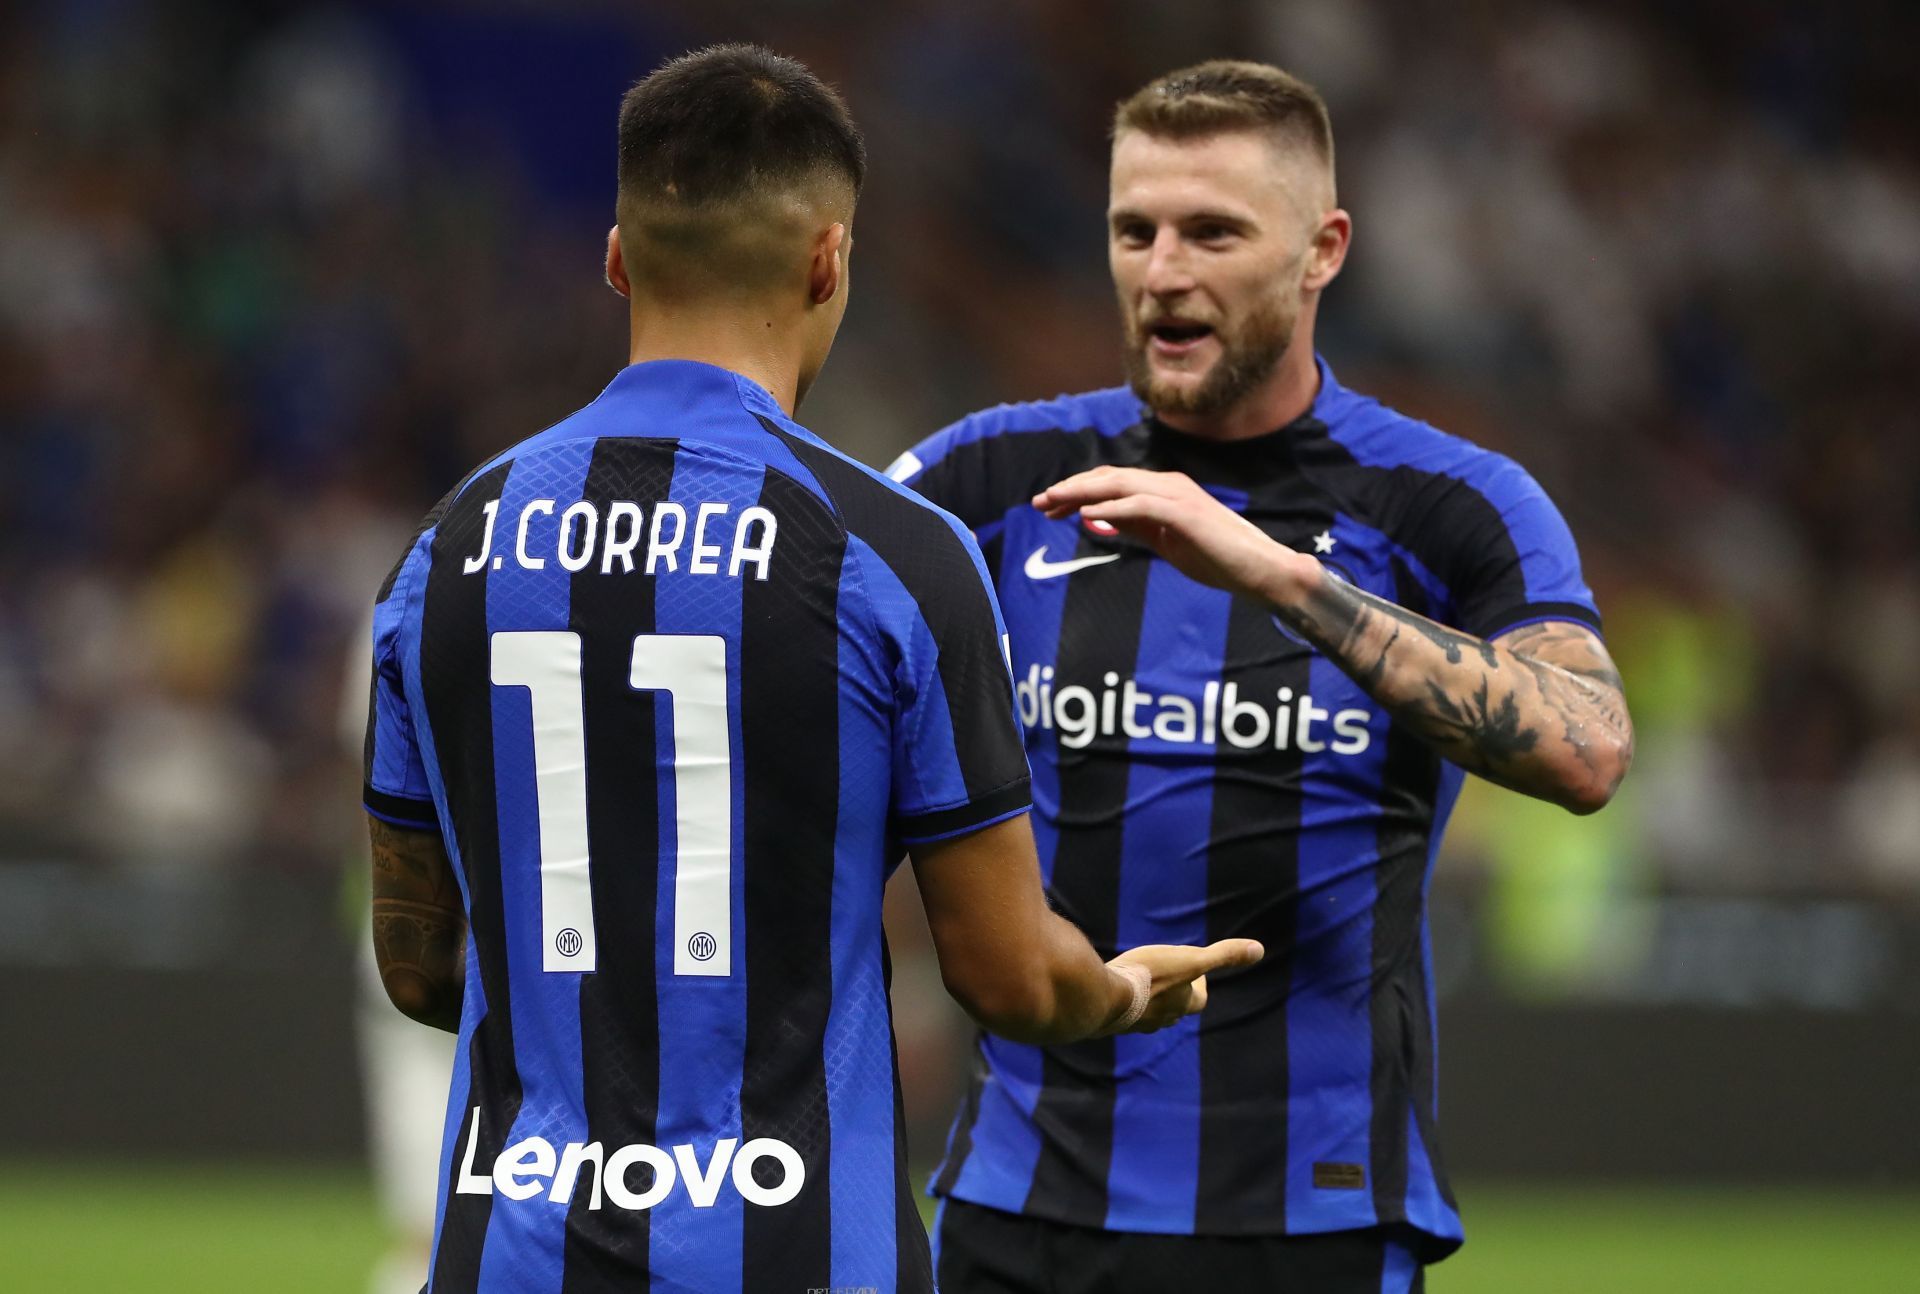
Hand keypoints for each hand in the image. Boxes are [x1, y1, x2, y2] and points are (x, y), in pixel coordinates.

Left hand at [1033, 467, 1317, 604]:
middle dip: (1071, 488)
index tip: (1049, 506)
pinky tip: (1085, 516)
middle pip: (1109, 478)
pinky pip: (1140, 505)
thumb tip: (1096, 521)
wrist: (1260, 570)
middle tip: (1039, 503)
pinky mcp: (1185, 513)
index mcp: (1165, 490)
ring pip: (1120, 485)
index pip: (1112, 484)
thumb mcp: (1165, 541)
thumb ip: (1134, 528)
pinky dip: (1110, 509)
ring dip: (1082, 492)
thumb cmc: (1217, 558)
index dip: (1077, 491)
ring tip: (1053, 503)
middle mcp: (1169, 485)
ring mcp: (1178, 496)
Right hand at [1103, 938, 1264, 1033]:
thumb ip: (1223, 955)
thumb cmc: (1149, 977)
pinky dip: (1125, 1002)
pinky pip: (1124, 1012)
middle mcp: (1162, 1019)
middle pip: (1175, 1010)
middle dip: (1174, 994)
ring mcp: (1136, 1023)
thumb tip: (1259, 949)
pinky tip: (1114, 989)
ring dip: (1149, 1001)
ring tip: (1141, 984)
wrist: (1105, 997)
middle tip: (1167, 975)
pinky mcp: (1113, 1021)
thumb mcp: (1190, 960)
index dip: (1199, 986)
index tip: (1194, 972)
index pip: (1199, 1000)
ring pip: (1149, 1013)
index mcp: (1182, 1005)